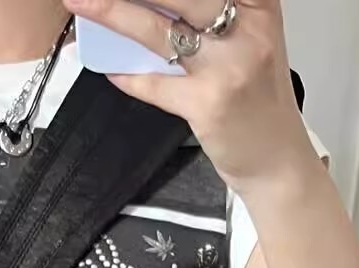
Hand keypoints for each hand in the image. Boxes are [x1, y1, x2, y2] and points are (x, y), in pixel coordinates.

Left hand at [63, 0, 311, 189]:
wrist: (278, 160)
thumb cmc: (257, 98)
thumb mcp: (245, 40)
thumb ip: (204, 17)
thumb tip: (142, 4)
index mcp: (258, 2)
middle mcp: (249, 28)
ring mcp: (229, 67)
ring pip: (159, 30)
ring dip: (113, 14)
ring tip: (80, 2)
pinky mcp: (209, 104)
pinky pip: (155, 83)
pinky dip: (127, 75)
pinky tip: (109, 68)